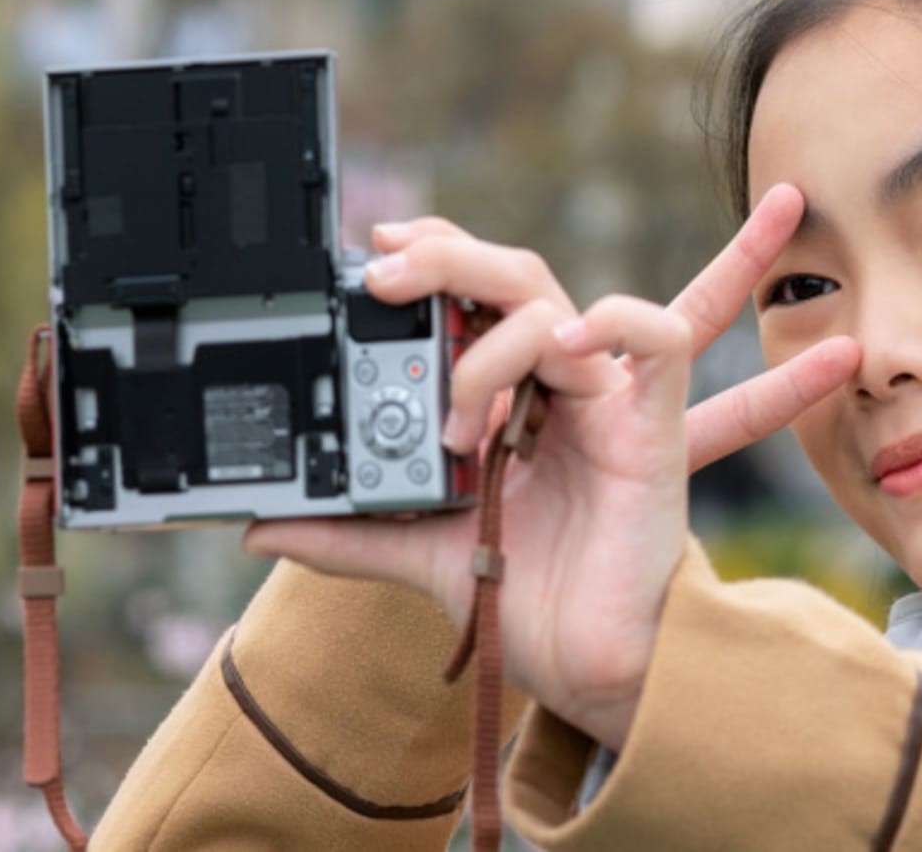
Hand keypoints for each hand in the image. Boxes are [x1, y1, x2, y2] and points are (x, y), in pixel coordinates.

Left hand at [244, 184, 860, 747]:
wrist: (587, 669)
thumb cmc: (528, 603)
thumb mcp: (422, 555)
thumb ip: (350, 533)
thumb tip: (263, 527)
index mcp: (510, 401)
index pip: (476, 293)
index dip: (432, 253)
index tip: (370, 257)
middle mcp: (557, 388)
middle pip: (510, 279)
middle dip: (442, 260)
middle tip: (382, 279)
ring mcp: (605, 404)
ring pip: (553, 309)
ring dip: (486, 351)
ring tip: (453, 426)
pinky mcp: (650, 431)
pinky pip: (658, 341)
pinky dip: (615, 321)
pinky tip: (568, 343)